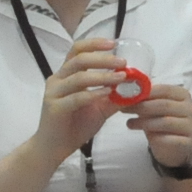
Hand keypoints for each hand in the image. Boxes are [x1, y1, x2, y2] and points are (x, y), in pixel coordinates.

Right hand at [32, 37, 121, 160]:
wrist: (55, 148)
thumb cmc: (75, 125)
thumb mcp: (100, 108)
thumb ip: (115, 96)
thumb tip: (138, 86)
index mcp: (66, 75)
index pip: (77, 50)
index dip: (94, 44)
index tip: (114, 43)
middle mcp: (57, 80)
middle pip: (79, 59)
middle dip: (102, 59)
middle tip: (122, 62)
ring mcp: (54, 93)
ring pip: (78, 77)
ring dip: (102, 76)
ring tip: (121, 77)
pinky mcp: (54, 108)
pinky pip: (76, 97)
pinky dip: (93, 93)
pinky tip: (107, 93)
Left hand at [125, 82, 191, 171]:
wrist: (174, 148)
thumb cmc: (162, 123)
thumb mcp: (154, 109)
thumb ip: (145, 101)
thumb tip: (125, 94)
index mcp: (183, 95)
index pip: (164, 90)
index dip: (145, 92)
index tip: (127, 95)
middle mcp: (190, 109)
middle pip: (164, 105)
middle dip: (141, 106)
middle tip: (124, 109)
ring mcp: (191, 126)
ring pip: (165, 122)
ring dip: (143, 122)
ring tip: (129, 123)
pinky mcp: (188, 142)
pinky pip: (169, 139)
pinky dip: (154, 137)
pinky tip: (145, 137)